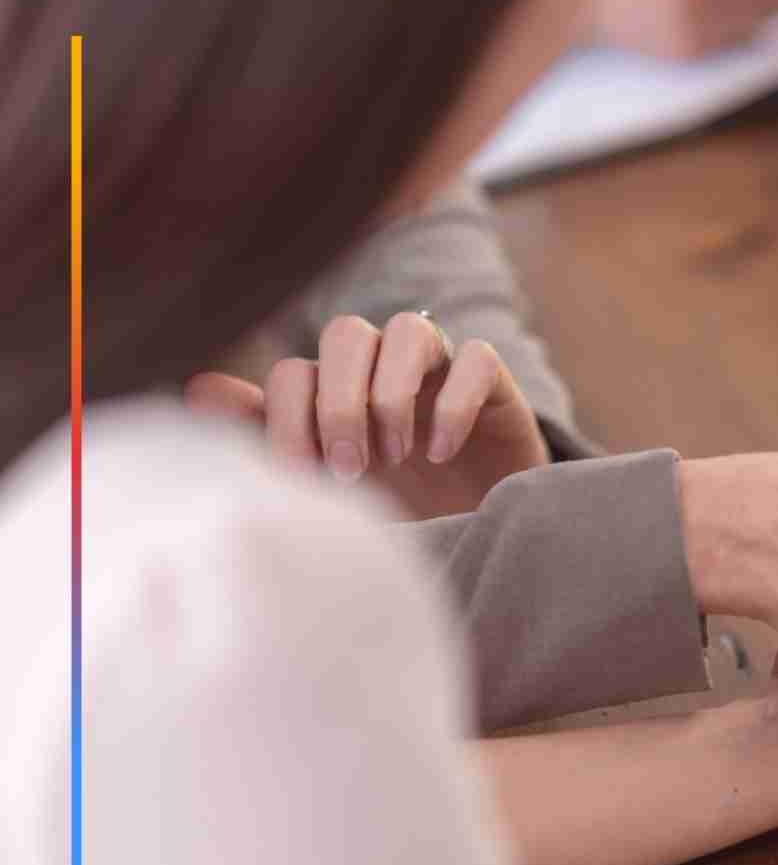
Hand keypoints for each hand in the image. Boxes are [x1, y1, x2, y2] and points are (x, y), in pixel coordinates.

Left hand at [184, 313, 550, 518]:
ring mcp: (439, 371)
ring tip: (396, 456)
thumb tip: (198, 389)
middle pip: (345, 335)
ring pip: (408, 331)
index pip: (293, 373)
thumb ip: (266, 437)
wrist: (481, 533)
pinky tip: (443, 453)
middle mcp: (382, 369)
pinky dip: (453, 403)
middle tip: (349, 470)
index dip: (288, 421)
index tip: (304, 479)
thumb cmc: (397, 509)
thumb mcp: (325, 488)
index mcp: (334, 392)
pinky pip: (474, 358)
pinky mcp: (493, 384)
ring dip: (391, 395)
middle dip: (338, 404)